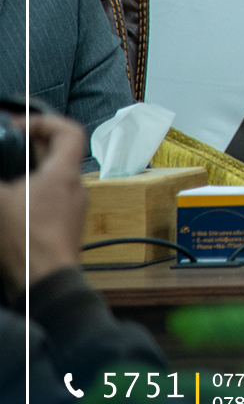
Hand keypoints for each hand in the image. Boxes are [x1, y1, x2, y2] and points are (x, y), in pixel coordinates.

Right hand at [0, 113, 90, 289]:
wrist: (45, 282)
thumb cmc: (26, 239)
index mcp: (65, 174)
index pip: (70, 131)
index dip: (45, 121)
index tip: (17, 126)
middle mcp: (76, 187)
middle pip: (59, 154)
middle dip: (29, 147)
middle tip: (4, 148)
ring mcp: (74, 209)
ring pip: (53, 178)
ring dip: (28, 172)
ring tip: (3, 175)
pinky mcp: (66, 227)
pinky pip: (51, 200)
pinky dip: (31, 194)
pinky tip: (9, 203)